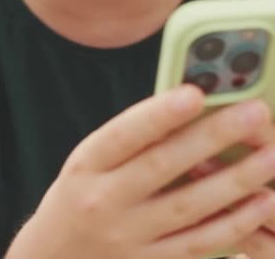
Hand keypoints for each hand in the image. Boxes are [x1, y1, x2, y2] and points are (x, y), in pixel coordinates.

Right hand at [7, 86, 274, 258]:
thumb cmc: (80, 193)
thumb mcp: (89, 159)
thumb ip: (131, 138)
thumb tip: (189, 107)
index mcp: (86, 165)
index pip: (124, 135)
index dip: (160, 115)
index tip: (195, 93)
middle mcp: (104, 201)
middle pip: (163, 166)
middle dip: (213, 137)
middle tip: (255, 113)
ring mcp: (129, 238)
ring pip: (190, 207)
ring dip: (236, 181)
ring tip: (270, 155)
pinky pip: (199, 243)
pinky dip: (233, 223)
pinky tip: (261, 202)